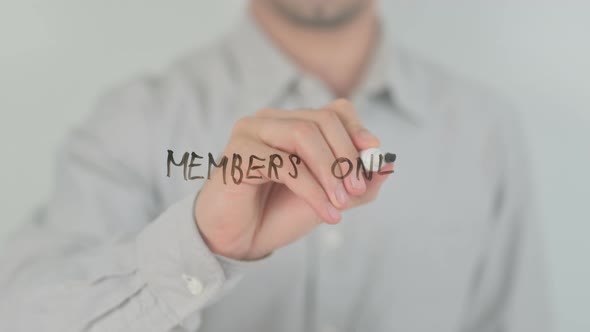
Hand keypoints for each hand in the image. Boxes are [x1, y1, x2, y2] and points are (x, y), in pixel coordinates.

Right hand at [194, 99, 393, 259]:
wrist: (237, 241)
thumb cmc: (277, 214)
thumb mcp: (328, 198)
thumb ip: (358, 183)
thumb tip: (388, 166)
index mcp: (291, 123)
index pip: (334, 110)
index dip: (357, 131)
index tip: (374, 157)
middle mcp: (270, 121)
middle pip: (321, 120)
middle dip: (347, 155)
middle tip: (357, 190)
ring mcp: (251, 133)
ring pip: (303, 135)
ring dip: (331, 171)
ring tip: (342, 204)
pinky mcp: (238, 155)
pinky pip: (284, 165)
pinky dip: (312, 191)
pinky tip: (327, 214)